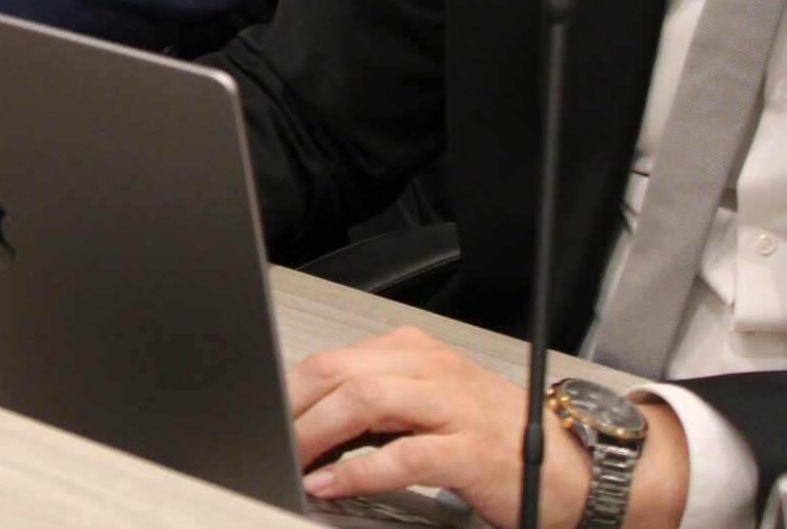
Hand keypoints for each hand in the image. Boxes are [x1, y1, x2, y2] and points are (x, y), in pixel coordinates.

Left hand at [290, 327, 686, 528]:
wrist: (573, 463)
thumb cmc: (493, 435)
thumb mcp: (426, 402)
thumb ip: (373, 405)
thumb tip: (304, 424)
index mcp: (413, 352)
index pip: (331, 360)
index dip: (289, 391)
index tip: (265, 418)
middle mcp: (430, 369)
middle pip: (339, 374)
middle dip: (294, 408)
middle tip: (270, 440)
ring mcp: (452, 407)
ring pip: (365, 402)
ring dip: (317, 434)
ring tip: (293, 460)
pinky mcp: (471, 451)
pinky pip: (403, 456)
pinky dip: (359, 472)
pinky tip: (333, 485)